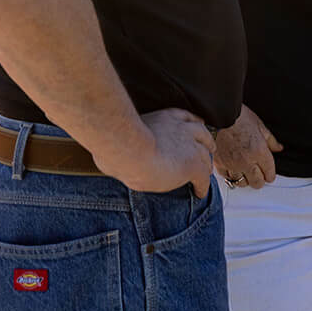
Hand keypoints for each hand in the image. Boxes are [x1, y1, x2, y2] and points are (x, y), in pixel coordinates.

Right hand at [91, 107, 216, 196]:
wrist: (127, 148)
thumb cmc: (115, 140)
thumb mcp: (124, 130)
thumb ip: (126, 134)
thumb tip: (105, 143)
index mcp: (168, 117)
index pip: (188, 118)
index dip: (193, 126)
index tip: (195, 129)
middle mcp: (183, 128)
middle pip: (203, 135)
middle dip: (205, 144)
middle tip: (205, 151)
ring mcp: (190, 146)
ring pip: (205, 157)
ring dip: (205, 166)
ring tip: (203, 174)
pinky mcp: (192, 165)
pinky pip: (203, 177)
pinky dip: (202, 186)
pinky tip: (199, 193)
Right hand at [213, 104, 283, 190]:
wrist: (219, 114)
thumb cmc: (239, 117)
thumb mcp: (260, 125)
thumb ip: (270, 140)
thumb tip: (279, 148)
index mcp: (260, 152)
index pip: (269, 174)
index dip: (270, 174)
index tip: (269, 173)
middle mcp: (246, 161)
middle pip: (257, 183)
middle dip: (260, 180)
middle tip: (259, 174)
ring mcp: (232, 164)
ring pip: (242, 183)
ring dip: (246, 179)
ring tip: (246, 173)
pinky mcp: (220, 164)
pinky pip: (227, 177)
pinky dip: (231, 175)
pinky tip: (233, 170)